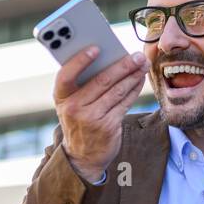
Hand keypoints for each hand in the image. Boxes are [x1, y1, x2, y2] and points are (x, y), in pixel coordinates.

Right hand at [53, 46, 148, 182]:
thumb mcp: (72, 104)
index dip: (80, 61)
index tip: (96, 48)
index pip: (66, 75)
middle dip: (122, 65)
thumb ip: (82, 84)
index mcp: (61, 97)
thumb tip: (108, 59)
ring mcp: (91, 118)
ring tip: (142, 64)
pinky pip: (124, 103)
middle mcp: (74, 108)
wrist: (82, 156)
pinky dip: (133, 90)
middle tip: (136, 55)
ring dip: (132, 76)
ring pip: (117, 91)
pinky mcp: (108, 126)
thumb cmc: (79, 121)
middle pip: (101, 80)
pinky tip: (139, 80)